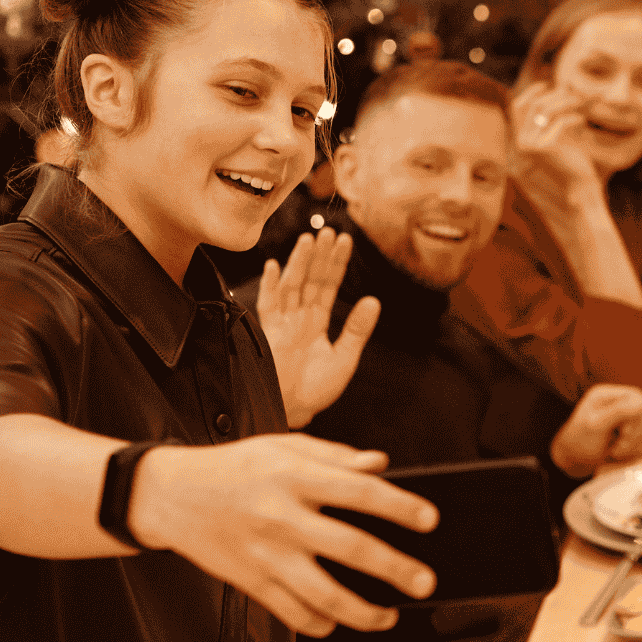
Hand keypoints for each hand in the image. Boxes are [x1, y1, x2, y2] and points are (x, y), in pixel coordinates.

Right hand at [129, 434, 438, 635]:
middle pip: (351, 549)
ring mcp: (265, 555)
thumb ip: (335, 456)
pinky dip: (319, 624)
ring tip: (388, 617)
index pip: (360, 492)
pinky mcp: (248, 581)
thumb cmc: (234, 467)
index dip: (400, 507)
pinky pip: (290, 612)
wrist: (169, 494)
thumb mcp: (283, 446)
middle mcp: (282, 517)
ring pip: (322, 594)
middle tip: (425, 583)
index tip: (430, 520)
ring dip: (362, 612)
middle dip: (395, 569)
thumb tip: (381, 465)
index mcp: (295, 477)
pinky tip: (338, 622)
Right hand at [257, 230, 379, 429]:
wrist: (292, 411)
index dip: (337, 264)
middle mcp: (300, 318)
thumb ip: (357, 329)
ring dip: (299, 262)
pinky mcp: (269, 333)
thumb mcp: (344, 358)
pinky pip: (269, 305)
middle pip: (311, 280)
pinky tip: (275, 266)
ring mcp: (283, 323)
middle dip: (319, 256)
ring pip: (292, 286)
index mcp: (318, 322)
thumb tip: (373, 299)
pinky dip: (271, 286)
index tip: (345, 240)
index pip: (329, 286)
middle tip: (328, 231)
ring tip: (308, 239)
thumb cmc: (316, 389)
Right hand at [511, 85, 604, 203]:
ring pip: (547, 110)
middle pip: (535, 104)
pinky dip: (573, 118)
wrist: (580, 185)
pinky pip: (560, 122)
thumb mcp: (561, 134)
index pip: (517, 107)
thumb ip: (555, 115)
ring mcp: (531, 146)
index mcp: (521, 138)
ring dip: (566, 102)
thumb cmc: (573, 160)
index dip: (530, 92)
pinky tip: (582, 121)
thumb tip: (561, 87)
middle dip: (556, 95)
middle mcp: (521, 142)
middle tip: (575, 94)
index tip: (547, 83)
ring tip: (582, 104)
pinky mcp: (545, 148)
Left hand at [551, 384, 641, 475]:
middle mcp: (619, 402)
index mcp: (608, 394)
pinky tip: (618, 452)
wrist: (573, 461)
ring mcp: (626, 416)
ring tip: (614, 450)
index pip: (639, 401)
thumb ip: (618, 411)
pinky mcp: (630, 431)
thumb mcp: (596, 425)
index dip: (636, 420)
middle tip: (617, 446)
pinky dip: (634, 450)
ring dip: (633, 445)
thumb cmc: (579, 442)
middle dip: (634, 435)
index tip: (622, 433)